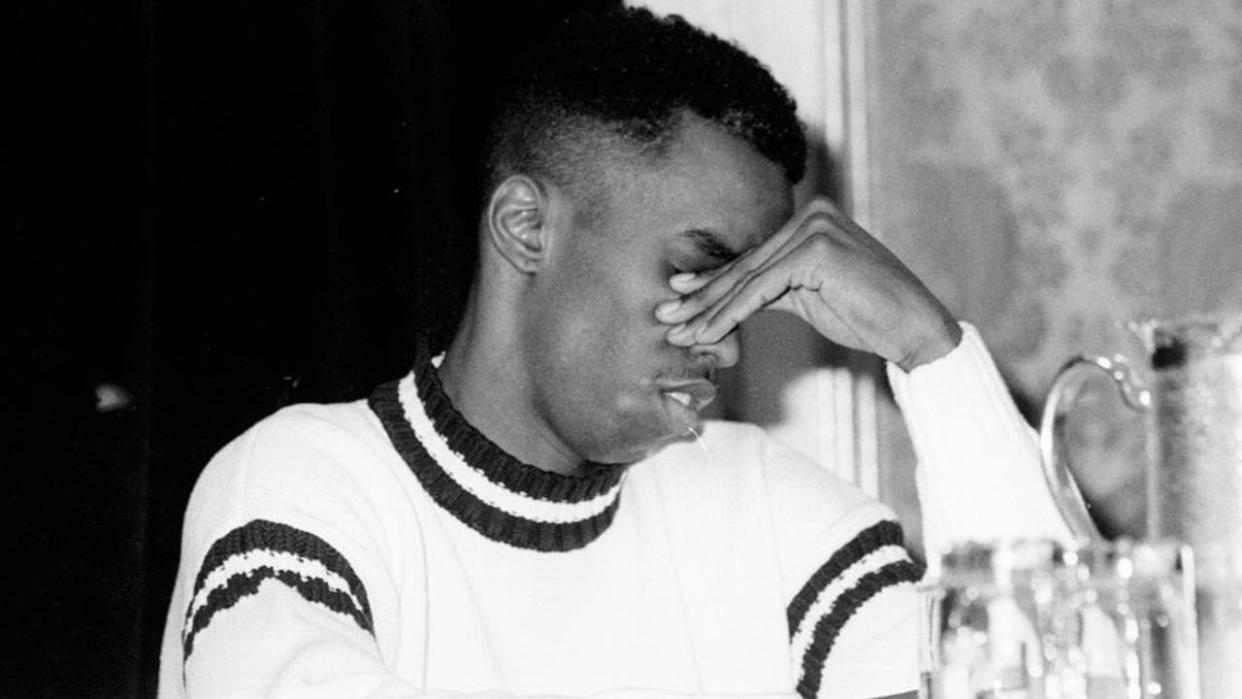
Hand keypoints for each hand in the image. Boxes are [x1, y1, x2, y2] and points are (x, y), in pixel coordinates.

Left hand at [656, 197, 961, 370]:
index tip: (677, 298)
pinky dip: (732, 314)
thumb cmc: (866, 315)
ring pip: (748, 279)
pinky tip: (708, 334)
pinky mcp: (817, 251)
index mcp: (810, 218)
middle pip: (744, 266)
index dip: (711, 281)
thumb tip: (729, 296)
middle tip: (663, 316)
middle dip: (701, 296)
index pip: (752, 257)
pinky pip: (762, 289)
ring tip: (678, 333)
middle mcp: (811, 215)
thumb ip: (772, 288)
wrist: (914, 328)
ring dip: (708, 310)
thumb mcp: (808, 296)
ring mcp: (815, 229)